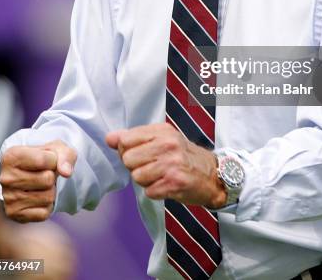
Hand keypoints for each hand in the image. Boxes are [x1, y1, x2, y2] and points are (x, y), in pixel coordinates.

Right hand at [0, 140, 76, 222]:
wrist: (36, 174)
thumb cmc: (46, 159)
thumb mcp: (58, 149)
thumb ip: (65, 156)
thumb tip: (66, 172)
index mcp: (12, 156)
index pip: (43, 160)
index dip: (54, 160)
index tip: (48, 159)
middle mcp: (6, 178)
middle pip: (47, 179)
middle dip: (52, 177)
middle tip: (44, 174)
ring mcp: (8, 198)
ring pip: (48, 197)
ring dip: (51, 191)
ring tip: (41, 185)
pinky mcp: (14, 214)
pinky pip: (44, 213)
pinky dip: (47, 206)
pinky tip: (38, 198)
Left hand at [106, 123, 226, 208]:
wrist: (212, 174)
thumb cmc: (183, 156)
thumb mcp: (162, 139)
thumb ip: (134, 138)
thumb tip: (109, 138)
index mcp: (162, 131)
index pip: (125, 140)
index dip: (126, 150)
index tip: (139, 154)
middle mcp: (167, 144)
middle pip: (128, 159)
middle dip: (135, 167)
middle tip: (151, 167)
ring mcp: (171, 164)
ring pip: (136, 176)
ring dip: (145, 181)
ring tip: (160, 176)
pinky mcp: (174, 183)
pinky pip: (148, 191)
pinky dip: (155, 192)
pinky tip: (167, 185)